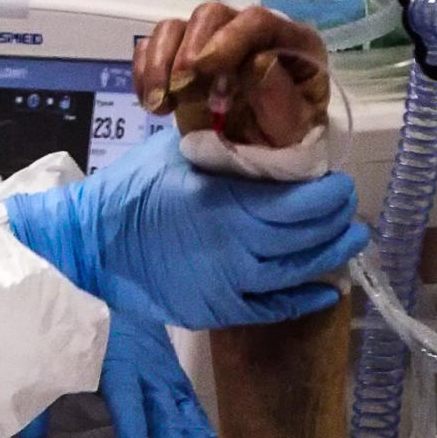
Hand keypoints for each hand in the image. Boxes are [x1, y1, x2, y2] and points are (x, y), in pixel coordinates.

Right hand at [5, 127, 365, 329]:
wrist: (87, 243)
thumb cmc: (128, 190)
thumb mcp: (173, 152)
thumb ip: (220, 142)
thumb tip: (263, 128)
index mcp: (225, 202)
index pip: (297, 202)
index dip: (328, 194)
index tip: (338, 183)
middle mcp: (235, 246)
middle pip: (306, 236)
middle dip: (335, 220)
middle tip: (345, 206)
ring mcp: (228, 282)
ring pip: (298, 271)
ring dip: (331, 255)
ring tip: (349, 240)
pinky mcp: (217, 308)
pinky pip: (274, 308)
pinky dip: (306, 299)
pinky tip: (328, 290)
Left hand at [18, 273, 220, 437]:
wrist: (108, 283)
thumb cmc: (76, 325)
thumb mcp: (53, 357)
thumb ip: (40, 401)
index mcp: (115, 355)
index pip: (124, 389)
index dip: (130, 416)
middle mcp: (148, 368)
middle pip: (162, 413)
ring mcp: (167, 374)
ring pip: (186, 415)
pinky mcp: (177, 378)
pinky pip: (193, 410)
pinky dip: (205, 437)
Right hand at [135, 1, 330, 149]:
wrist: (258, 155)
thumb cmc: (284, 140)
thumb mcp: (292, 129)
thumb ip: (280, 97)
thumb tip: (257, 62)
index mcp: (290, 42)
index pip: (257, 22)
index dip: (228, 39)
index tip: (201, 69)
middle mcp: (247, 32)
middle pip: (209, 15)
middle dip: (187, 52)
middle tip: (180, 90)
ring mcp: (209, 41)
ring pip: (173, 27)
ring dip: (159, 64)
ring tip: (159, 105)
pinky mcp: (179, 55)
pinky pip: (150, 46)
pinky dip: (144, 72)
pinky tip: (151, 103)